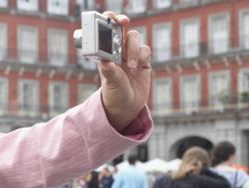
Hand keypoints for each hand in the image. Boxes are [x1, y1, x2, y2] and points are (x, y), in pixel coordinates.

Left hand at [98, 11, 151, 131]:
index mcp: (105, 53)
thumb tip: (105, 61)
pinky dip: (142, 57)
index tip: (111, 17)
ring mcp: (130, 54)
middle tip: (123, 22)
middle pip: (122, 29)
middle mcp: (117, 51)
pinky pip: (145, 50)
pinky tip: (137, 70)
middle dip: (122, 22)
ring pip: (135, 38)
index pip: (105, 31)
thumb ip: (109, 71)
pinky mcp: (143, 61)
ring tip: (131, 68)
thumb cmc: (113, 93)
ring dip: (134, 50)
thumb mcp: (110, 83)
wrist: (126, 107)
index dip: (108, 20)